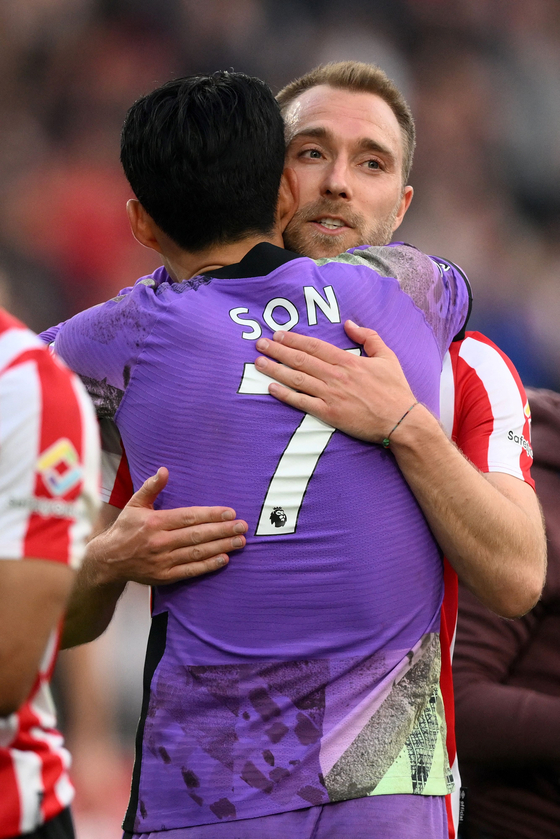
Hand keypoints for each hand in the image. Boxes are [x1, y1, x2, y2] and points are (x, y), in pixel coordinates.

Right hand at [88, 467, 247, 585]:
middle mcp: (160, 541)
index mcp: (155, 521)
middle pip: (197, 535)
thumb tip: (164, 470)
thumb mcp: (134, 504)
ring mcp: (163, 560)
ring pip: (197, 553)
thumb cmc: (125, 529)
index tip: (229, 512)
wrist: (108, 560)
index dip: (211, 515)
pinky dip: (208, 565)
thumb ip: (151, 488)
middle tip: (242, 527)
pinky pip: (190, 570)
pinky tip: (224, 559)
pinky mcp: (164, 576)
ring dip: (221, 547)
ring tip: (239, 541)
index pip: (189, 517)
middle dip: (222, 530)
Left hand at [254, 320, 416, 443]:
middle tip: (260, 343)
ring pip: (296, 379)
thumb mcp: (387, 356)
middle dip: (278, 350)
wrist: (401, 421)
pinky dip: (285, 395)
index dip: (294, 339)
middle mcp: (335, 376)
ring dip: (275, 369)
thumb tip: (349, 323)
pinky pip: (301, 402)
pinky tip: (271, 388)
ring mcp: (330, 395)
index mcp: (348, 361)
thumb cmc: (395, 390)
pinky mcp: (329, 413)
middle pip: (300, 359)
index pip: (314, 346)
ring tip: (259, 362)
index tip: (278, 334)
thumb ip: (368, 337)